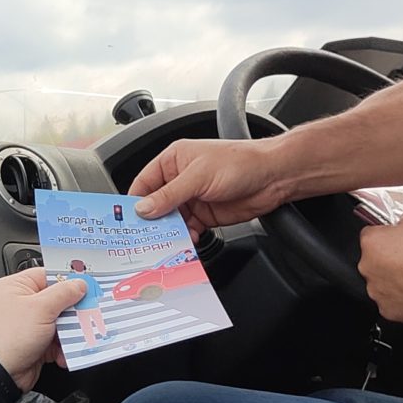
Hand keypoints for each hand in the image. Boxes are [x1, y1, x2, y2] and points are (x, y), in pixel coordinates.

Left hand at [0, 267, 88, 388]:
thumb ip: (64, 293)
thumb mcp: (40, 308)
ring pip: (59, 323)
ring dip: (70, 332)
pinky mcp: (34, 345)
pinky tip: (64, 354)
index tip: (87, 287)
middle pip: (57, 300)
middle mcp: (21, 304)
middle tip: (87, 314)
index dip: (68, 281)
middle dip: (73, 310)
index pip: (47, 275)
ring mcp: (27, 326)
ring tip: (78, 337)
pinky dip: (63, 348)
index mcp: (16, 287)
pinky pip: (56, 342)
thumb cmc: (7, 338)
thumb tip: (79, 284)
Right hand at [130, 137, 294, 235]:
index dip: (135, 201)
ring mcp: (192, 198)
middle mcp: (180, 179)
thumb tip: (144, 208)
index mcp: (173, 160)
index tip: (129, 219)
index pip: (144, 183)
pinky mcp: (204, 215)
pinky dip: (186, 238)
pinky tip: (189, 241)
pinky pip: (188, 230)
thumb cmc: (240, 162)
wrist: (273, 177)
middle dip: (152, 221)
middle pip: (155, 205)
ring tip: (168, 242)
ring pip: (171, 221)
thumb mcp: (198, 176)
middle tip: (145, 236)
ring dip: (169, 232)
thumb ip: (169, 194)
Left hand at [358, 210, 402, 325]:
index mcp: (373, 242)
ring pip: (383, 279)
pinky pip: (392, 298)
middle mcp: (368, 267)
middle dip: (392, 255)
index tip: (402, 236)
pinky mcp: (386, 309)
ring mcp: (376, 290)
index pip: (372, 231)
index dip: (390, 232)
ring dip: (396, 275)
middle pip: (376, 257)